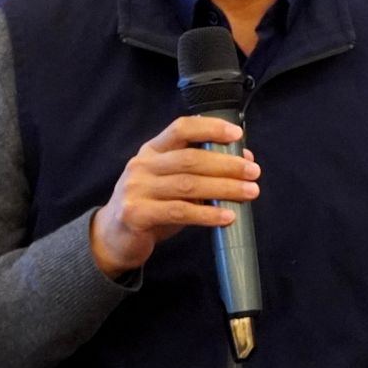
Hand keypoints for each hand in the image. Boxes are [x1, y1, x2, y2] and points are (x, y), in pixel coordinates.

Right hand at [88, 116, 259, 278]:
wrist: (114, 238)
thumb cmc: (151, 206)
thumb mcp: (172, 183)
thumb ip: (200, 171)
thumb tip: (244, 160)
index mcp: (152, 150)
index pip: (181, 129)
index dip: (210, 128)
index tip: (237, 135)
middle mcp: (142, 165)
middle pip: (190, 159)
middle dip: (227, 165)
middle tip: (254, 172)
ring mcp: (136, 189)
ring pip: (188, 185)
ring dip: (224, 188)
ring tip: (250, 192)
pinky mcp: (136, 214)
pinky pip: (179, 211)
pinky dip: (207, 214)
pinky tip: (227, 216)